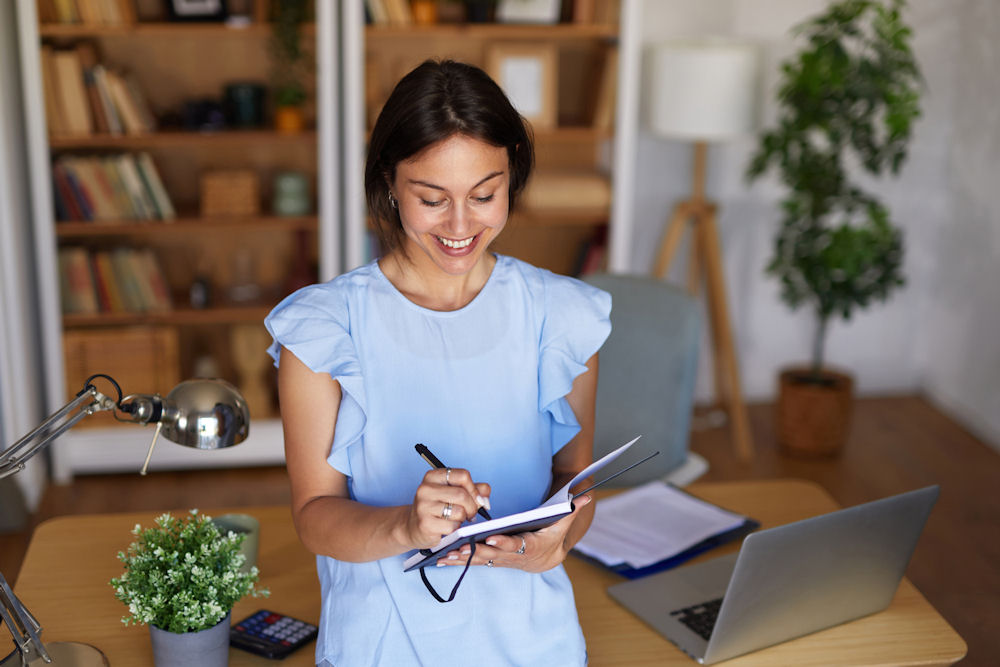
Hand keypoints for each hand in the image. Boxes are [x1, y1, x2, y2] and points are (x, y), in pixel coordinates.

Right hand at [402, 467, 490, 549]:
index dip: (474, 489)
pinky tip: (447, 527)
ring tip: (456, 519)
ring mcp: (423, 506)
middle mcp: (426, 489)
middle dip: (472, 506)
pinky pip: (452, 526)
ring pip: (459, 511)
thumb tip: (485, 495)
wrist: (412, 526)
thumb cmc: (436, 508)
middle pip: (462, 494)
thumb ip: (473, 489)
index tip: (477, 499)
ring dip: (463, 518)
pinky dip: (455, 529)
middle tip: (470, 513)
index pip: (463, 475)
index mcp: (433, 476)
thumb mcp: (453, 493)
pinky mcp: (425, 524)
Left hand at [439, 495, 592, 572]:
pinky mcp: (492, 560)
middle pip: (492, 555)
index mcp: (528, 547)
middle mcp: (512, 556)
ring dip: (462, 559)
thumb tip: (586, 495)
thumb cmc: (553, 537)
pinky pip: (474, 561)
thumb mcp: (563, 523)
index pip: (515, 545)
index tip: (491, 537)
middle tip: (459, 547)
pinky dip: (459, 561)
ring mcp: (501, 560)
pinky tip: (442, 559)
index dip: (503, 543)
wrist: (548, 559)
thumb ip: (572, 509)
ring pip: (479, 560)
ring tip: (444, 555)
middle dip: (475, 551)